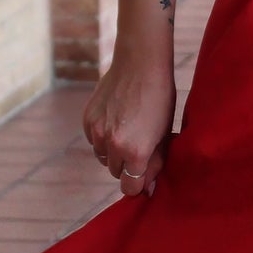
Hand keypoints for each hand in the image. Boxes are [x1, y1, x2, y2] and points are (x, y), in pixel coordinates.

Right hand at [82, 44, 176, 197]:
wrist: (140, 63)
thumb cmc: (160, 99)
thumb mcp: (165, 134)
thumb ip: (156, 163)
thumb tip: (148, 189)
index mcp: (135, 152)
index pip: (130, 188)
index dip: (139, 184)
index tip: (145, 174)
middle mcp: (112, 145)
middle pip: (116, 173)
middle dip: (128, 166)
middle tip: (140, 146)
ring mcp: (96, 132)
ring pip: (103, 158)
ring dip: (114, 152)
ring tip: (128, 130)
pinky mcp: (87, 120)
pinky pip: (93, 141)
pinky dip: (102, 137)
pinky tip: (116, 120)